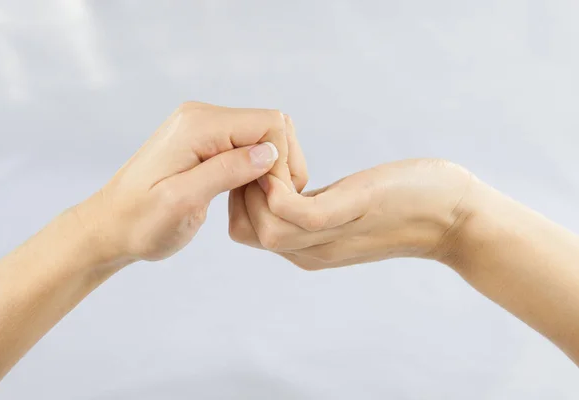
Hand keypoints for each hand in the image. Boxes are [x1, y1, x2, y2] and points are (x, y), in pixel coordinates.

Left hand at [76, 102, 304, 262]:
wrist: (110, 226)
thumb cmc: (140, 222)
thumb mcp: (182, 202)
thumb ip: (225, 172)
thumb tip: (269, 152)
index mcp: (198, 125)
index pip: (269, 124)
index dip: (280, 160)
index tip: (272, 197)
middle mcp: (202, 116)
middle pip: (269, 126)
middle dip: (279, 164)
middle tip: (269, 202)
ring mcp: (203, 127)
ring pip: (262, 138)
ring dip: (269, 170)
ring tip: (257, 202)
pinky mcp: (204, 142)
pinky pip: (246, 147)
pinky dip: (255, 171)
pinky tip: (246, 194)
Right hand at [230, 159, 472, 269]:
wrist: (455, 217)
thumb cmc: (404, 206)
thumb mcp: (344, 211)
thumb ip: (313, 207)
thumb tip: (288, 187)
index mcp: (308, 249)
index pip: (247, 235)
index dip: (238, 202)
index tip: (250, 170)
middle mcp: (312, 251)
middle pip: (246, 234)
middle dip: (238, 195)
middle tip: (256, 162)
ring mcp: (329, 237)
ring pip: (264, 228)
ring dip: (255, 189)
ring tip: (270, 160)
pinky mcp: (348, 213)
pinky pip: (294, 212)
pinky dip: (278, 189)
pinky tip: (286, 167)